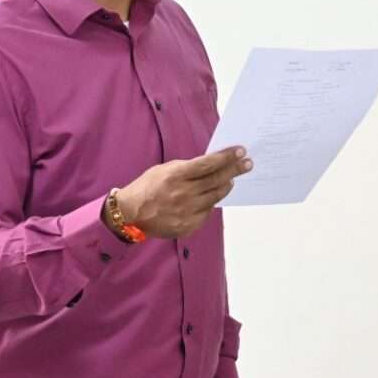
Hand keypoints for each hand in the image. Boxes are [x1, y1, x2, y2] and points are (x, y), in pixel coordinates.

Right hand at [113, 147, 251, 239]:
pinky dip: (210, 203)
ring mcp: (186, 211)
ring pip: (215, 197)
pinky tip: (211, 197)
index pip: (208, 164)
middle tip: (247, 164)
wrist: (130, 214)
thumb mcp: (164, 170)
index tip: (240, 151)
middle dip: (235, 170)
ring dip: (225, 186)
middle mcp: (183, 193)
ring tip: (231, 180)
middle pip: (217, 180)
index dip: (226, 157)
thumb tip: (211, 165)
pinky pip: (206, 212)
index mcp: (176, 176)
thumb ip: (187, 169)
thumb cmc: (147, 188)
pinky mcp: (188, 225)